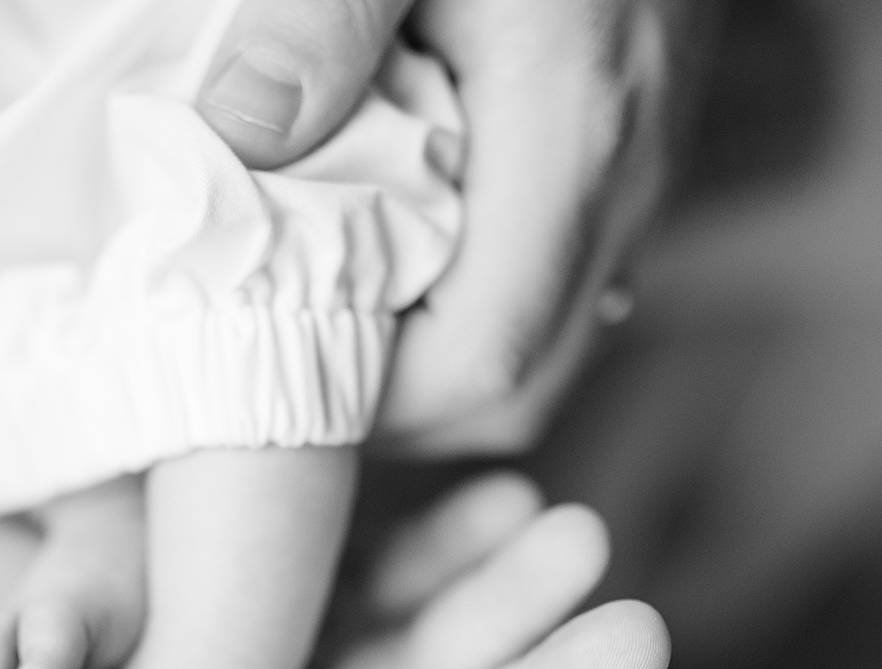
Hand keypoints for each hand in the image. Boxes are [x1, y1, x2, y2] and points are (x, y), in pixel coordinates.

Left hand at [199, 0, 682, 452]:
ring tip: (316, 322)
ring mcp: (642, 167)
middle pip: (518, 389)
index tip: (264, 390)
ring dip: (430, 365)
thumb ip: (323, 17)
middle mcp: (626, 173)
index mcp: (570, 126)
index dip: (375, 415)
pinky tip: (386, 257)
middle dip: (395, 416)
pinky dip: (466, 305)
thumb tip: (239, 134)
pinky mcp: (629, 149)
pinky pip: (554, 279)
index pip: (483, 364)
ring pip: (543, 343)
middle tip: (271, 373)